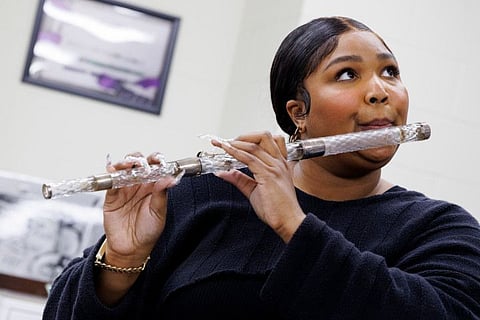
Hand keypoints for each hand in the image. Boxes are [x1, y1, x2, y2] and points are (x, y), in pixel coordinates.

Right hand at [102, 152, 176, 266]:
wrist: (131, 249)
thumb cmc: (148, 231)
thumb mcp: (159, 213)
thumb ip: (161, 194)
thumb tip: (169, 178)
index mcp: (153, 186)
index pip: (155, 167)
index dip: (156, 160)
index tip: (159, 160)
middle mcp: (139, 184)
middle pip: (138, 164)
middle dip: (139, 159)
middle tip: (142, 164)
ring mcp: (125, 188)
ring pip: (123, 169)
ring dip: (125, 163)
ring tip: (129, 164)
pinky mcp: (111, 196)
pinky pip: (110, 182)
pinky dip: (111, 174)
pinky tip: (113, 170)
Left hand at [212, 132, 305, 241]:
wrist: (288, 222)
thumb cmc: (278, 210)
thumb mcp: (254, 191)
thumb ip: (241, 180)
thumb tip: (226, 172)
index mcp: (279, 165)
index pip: (267, 142)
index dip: (248, 138)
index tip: (232, 141)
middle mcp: (279, 163)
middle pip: (263, 136)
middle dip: (244, 136)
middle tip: (229, 142)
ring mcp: (275, 168)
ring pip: (254, 145)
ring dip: (236, 143)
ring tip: (224, 145)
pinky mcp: (269, 175)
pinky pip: (250, 158)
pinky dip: (236, 152)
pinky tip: (227, 151)